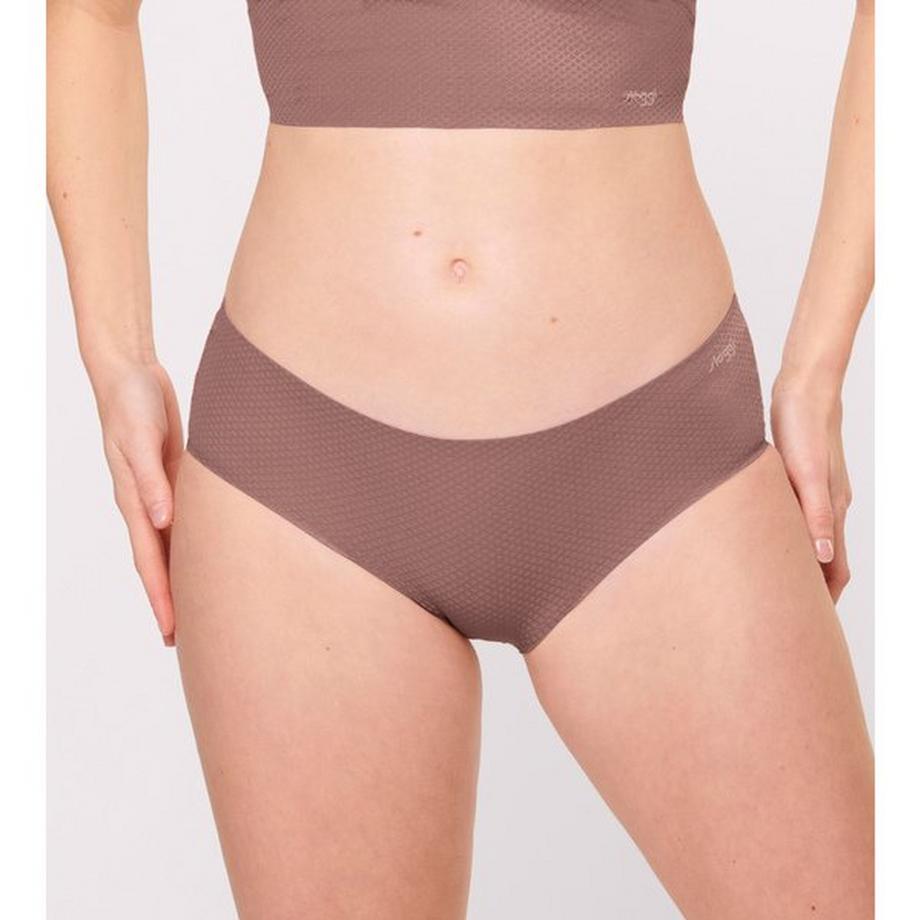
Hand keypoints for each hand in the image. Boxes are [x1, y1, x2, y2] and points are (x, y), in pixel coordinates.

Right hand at [93, 359, 183, 644]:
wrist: (131, 375)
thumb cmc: (130, 404)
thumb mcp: (140, 440)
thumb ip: (152, 480)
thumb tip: (161, 521)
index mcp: (135, 500)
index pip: (149, 561)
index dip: (161, 598)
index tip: (172, 632)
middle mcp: (148, 505)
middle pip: (162, 563)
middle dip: (173, 601)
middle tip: (189, 640)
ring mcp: (162, 493)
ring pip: (175, 545)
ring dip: (184, 577)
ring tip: (200, 608)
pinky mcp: (176, 479)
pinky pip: (186, 520)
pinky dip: (194, 544)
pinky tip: (208, 557)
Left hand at [770, 374, 852, 601]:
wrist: (804, 390)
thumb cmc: (803, 428)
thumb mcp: (806, 474)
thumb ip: (814, 514)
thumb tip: (822, 556)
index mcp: (830, 509)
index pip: (834, 568)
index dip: (825, 599)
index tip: (811, 628)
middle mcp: (828, 506)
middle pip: (826, 561)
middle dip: (813, 592)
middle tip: (791, 618)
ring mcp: (817, 493)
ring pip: (813, 542)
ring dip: (803, 568)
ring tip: (782, 588)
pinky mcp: (802, 480)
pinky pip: (800, 521)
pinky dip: (793, 541)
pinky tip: (773, 542)